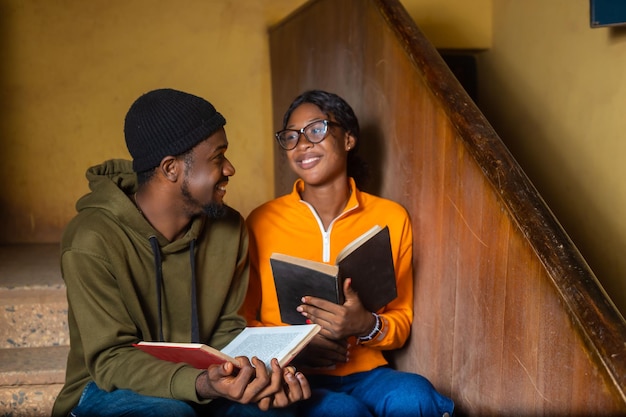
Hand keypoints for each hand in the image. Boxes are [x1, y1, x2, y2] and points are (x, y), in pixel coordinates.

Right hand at [195, 357, 310, 409]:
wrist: (218, 387)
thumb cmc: (217, 378)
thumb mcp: (214, 372)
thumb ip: (220, 369)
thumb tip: (229, 365)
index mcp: (236, 391)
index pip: (248, 372)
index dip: (244, 361)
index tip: (239, 358)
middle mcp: (247, 397)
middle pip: (264, 381)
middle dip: (262, 366)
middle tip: (255, 358)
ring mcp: (256, 397)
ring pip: (274, 387)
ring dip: (277, 372)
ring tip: (273, 361)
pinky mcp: (262, 395)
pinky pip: (276, 389)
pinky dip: (280, 378)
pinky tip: (276, 367)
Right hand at [291, 334, 347, 367]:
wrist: (283, 346)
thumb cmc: (295, 337)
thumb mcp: (307, 330)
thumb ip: (317, 329)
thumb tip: (328, 330)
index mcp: (316, 337)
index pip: (334, 341)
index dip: (342, 343)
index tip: (347, 344)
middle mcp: (315, 347)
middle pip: (334, 350)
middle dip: (343, 352)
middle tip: (348, 353)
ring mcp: (312, 356)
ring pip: (330, 358)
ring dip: (338, 359)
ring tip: (344, 359)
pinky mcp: (308, 363)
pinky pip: (322, 365)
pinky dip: (329, 364)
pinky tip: (333, 364)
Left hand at [298, 278, 374, 339]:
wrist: (364, 326)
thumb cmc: (358, 311)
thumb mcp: (354, 299)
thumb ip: (348, 290)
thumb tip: (347, 280)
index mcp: (342, 311)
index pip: (323, 304)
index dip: (312, 301)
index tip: (305, 299)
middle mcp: (338, 321)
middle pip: (318, 313)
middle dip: (308, 309)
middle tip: (300, 306)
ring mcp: (335, 330)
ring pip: (318, 322)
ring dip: (309, 317)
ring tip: (303, 312)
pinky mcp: (334, 336)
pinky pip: (321, 330)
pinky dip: (314, 325)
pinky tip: (309, 321)